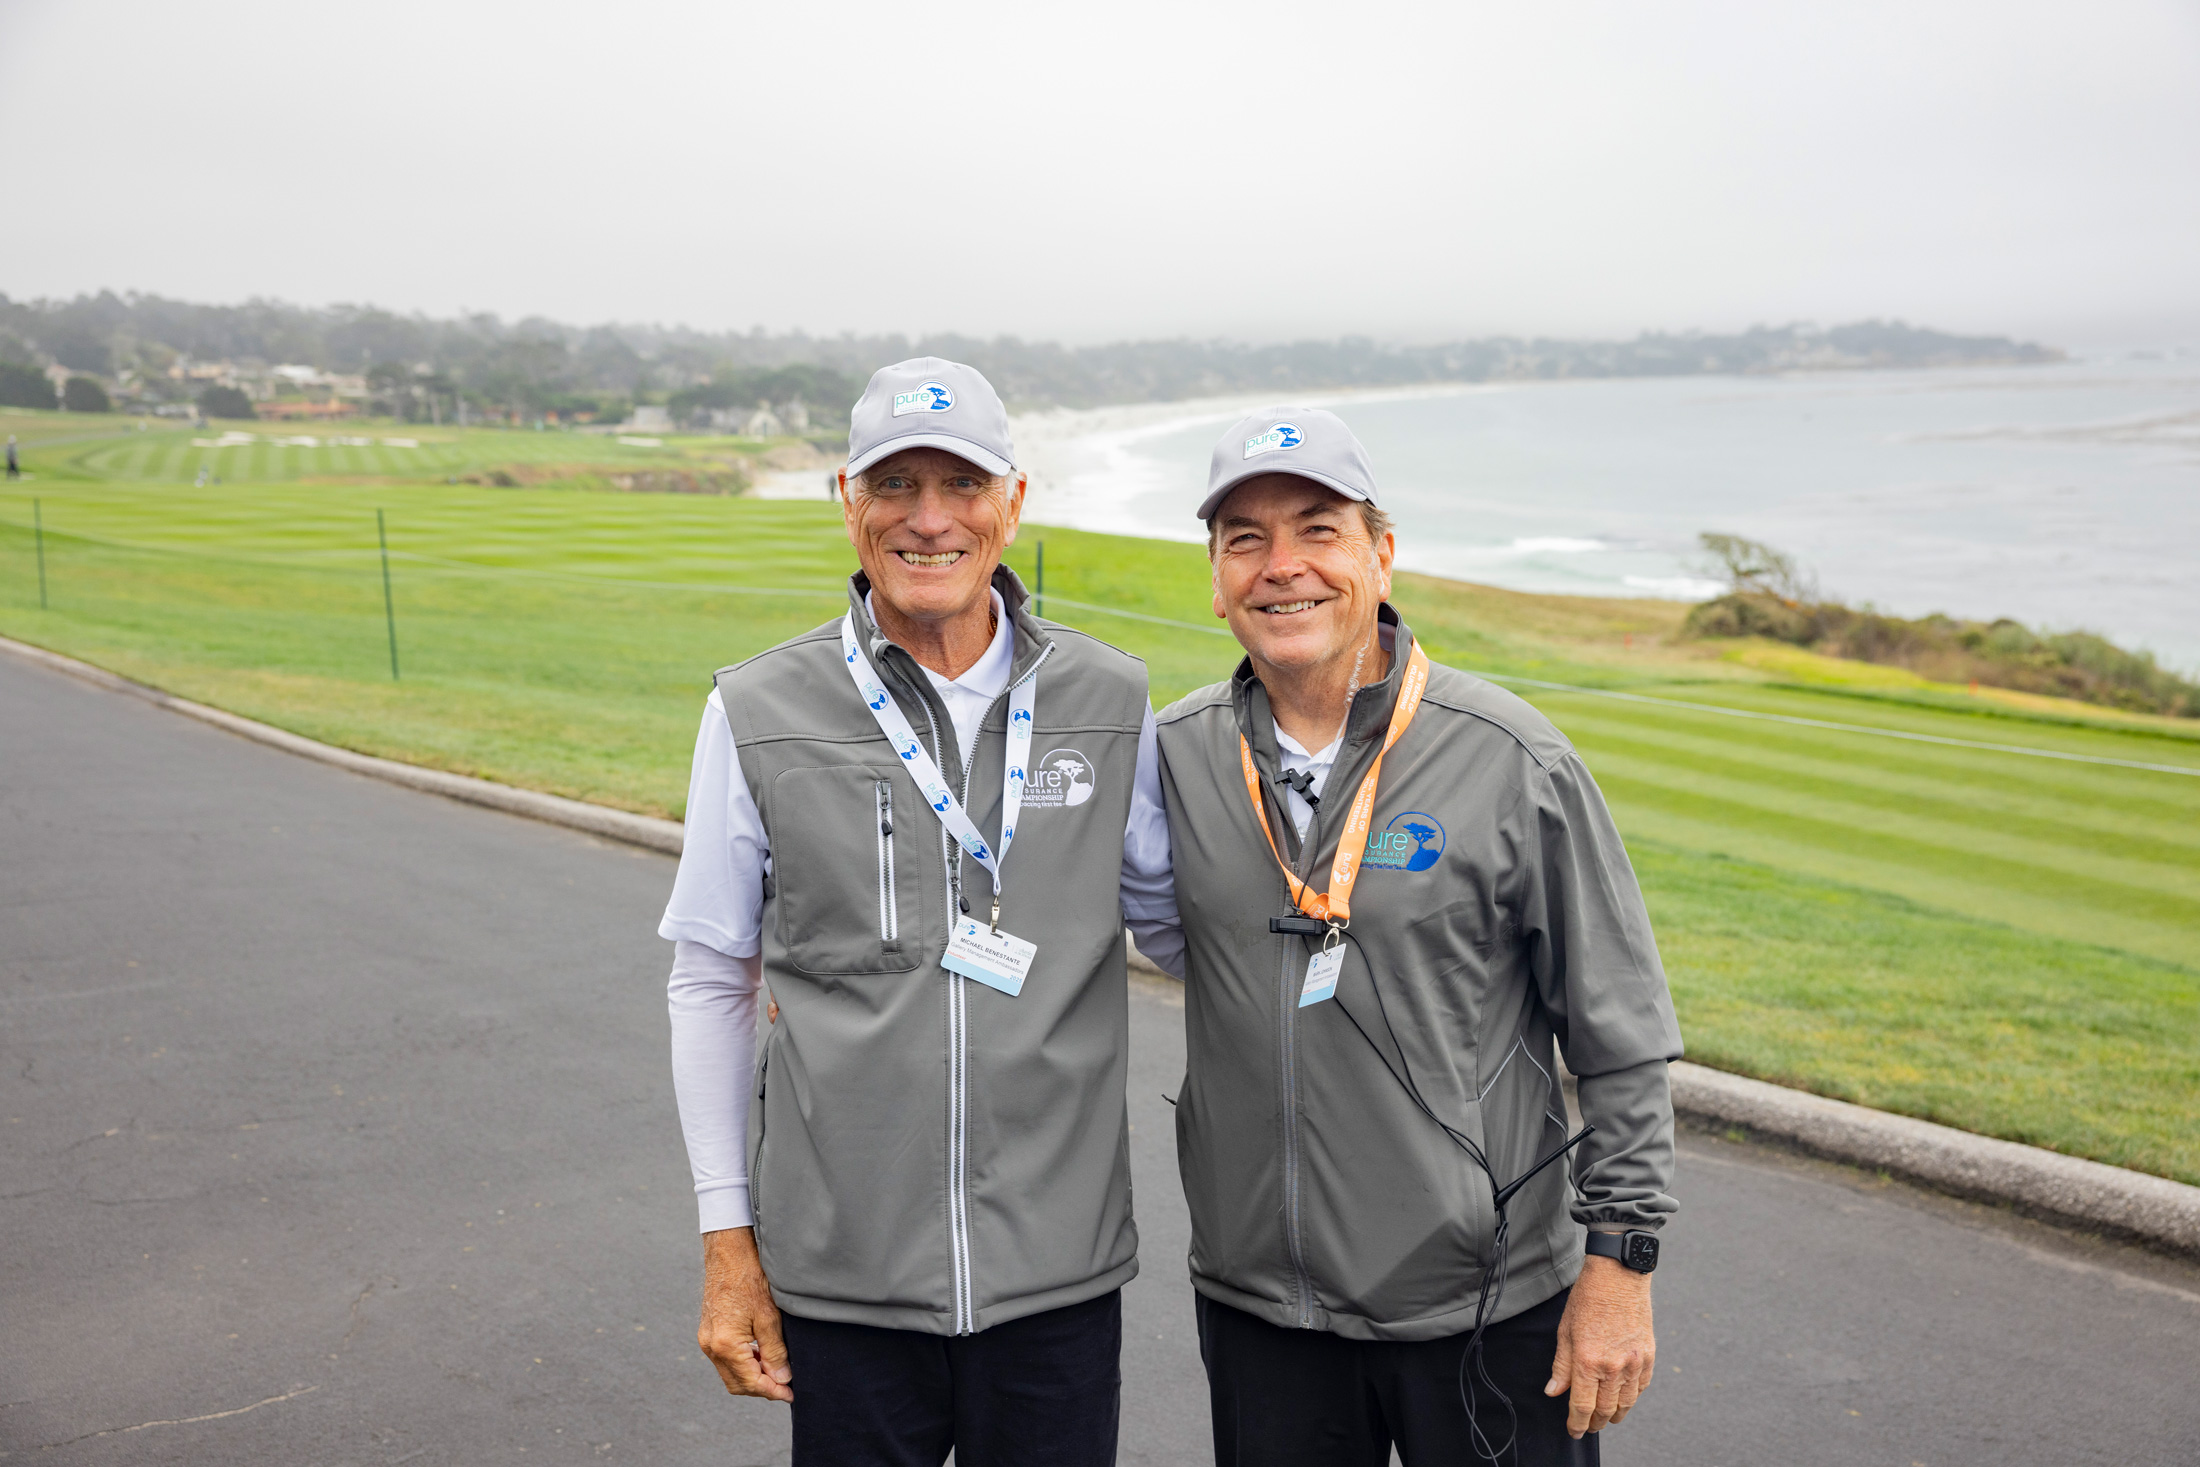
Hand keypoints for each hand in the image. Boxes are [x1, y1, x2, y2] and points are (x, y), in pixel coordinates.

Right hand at [698, 1227, 792, 1401]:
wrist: (727, 1253)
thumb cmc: (749, 1279)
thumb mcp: (770, 1317)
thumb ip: (775, 1352)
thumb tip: (782, 1379)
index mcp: (726, 1345)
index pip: (751, 1383)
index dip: (773, 1391)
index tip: (790, 1394)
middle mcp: (711, 1347)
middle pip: (737, 1384)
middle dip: (761, 1389)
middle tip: (785, 1385)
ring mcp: (706, 1339)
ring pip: (730, 1373)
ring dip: (752, 1376)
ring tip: (776, 1369)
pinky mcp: (708, 1331)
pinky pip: (725, 1359)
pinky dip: (743, 1363)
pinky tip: (760, 1354)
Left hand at [1545, 1251, 1654, 1436]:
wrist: (1618, 1276)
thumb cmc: (1588, 1298)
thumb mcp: (1565, 1331)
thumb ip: (1561, 1366)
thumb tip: (1553, 1391)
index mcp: (1587, 1361)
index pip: (1581, 1406)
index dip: (1576, 1423)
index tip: (1573, 1430)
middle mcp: (1613, 1367)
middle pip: (1605, 1410)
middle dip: (1595, 1423)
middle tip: (1588, 1427)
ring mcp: (1634, 1363)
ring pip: (1626, 1403)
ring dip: (1615, 1416)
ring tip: (1606, 1419)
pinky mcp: (1649, 1356)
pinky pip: (1642, 1387)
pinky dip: (1632, 1398)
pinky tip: (1624, 1399)